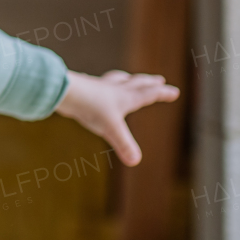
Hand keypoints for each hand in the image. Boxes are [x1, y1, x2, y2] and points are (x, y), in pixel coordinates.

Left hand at [54, 70, 179, 166]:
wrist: (65, 91)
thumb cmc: (90, 106)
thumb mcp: (111, 128)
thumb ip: (123, 144)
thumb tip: (135, 162)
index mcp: (126, 97)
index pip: (149, 94)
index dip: (162, 94)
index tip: (174, 92)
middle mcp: (114, 89)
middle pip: (136, 83)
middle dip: (149, 83)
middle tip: (158, 80)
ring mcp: (99, 86)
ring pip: (117, 80)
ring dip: (127, 80)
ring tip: (128, 78)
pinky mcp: (84, 87)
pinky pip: (98, 83)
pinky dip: (103, 84)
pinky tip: (96, 84)